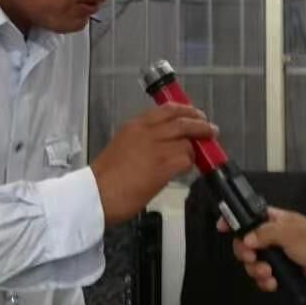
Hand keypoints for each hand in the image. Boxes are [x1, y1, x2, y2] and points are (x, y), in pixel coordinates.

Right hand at [90, 104, 216, 224]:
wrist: (95, 194)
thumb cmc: (105, 177)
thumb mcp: (122, 147)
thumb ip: (142, 142)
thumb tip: (160, 146)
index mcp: (135, 125)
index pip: (167, 110)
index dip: (185, 111)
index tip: (194, 114)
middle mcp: (147, 131)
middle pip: (182, 120)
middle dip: (200, 123)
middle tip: (210, 128)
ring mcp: (156, 147)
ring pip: (187, 139)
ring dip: (196, 147)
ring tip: (200, 155)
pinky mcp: (163, 165)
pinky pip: (186, 159)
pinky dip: (190, 163)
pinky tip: (188, 169)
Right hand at [220, 207, 305, 295]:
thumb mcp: (290, 232)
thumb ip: (265, 233)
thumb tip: (246, 240)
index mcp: (275, 221)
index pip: (249, 217)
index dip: (235, 221)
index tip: (222, 227)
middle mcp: (271, 239)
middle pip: (244, 243)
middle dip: (244, 252)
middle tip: (251, 256)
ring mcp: (274, 258)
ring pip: (251, 263)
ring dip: (256, 269)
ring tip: (269, 272)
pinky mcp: (277, 275)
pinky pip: (261, 279)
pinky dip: (265, 282)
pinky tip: (274, 282)